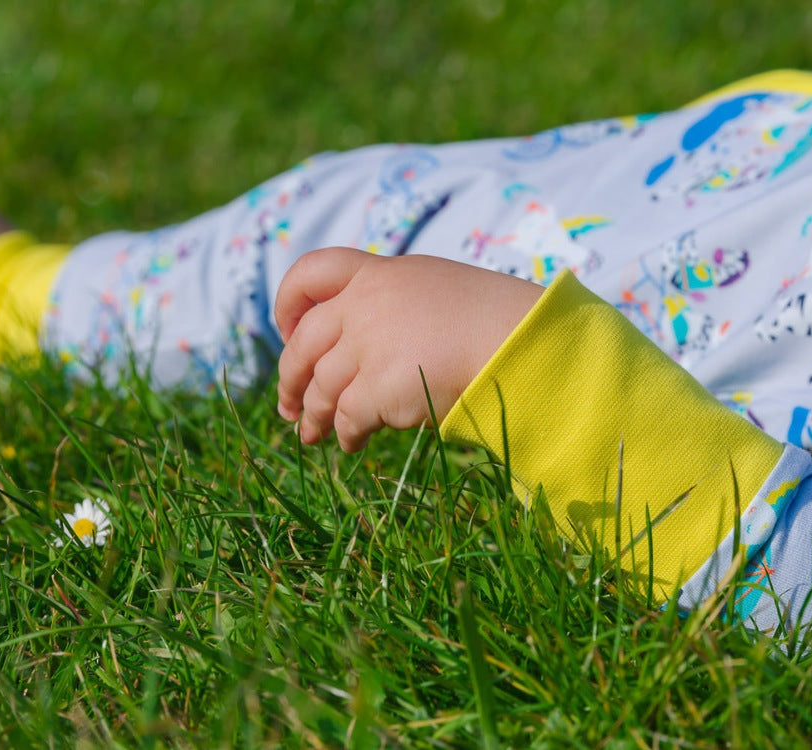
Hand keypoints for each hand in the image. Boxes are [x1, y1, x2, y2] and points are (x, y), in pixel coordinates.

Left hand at [275, 247, 542, 450]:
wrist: (523, 342)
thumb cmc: (493, 319)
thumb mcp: (436, 288)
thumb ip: (392, 301)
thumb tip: (361, 341)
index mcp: (380, 273)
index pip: (312, 270)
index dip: (289, 302)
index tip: (290, 331)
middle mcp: (366, 304)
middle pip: (303, 342)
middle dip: (289, 377)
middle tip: (288, 404)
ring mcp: (369, 345)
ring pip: (320, 386)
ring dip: (313, 415)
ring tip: (311, 435)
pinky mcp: (379, 387)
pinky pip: (346, 417)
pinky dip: (345, 434)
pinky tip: (351, 444)